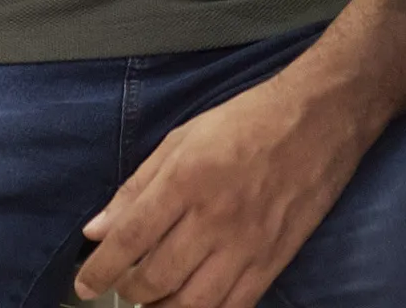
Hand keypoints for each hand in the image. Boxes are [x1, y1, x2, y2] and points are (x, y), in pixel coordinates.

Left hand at [75, 72, 373, 305]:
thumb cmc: (248, 119)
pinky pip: (234, 307)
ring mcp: (247, 244)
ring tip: (153, 297)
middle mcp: (214, 216)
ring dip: (162, 307)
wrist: (322, 117)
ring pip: (191, 303)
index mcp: (187, 178)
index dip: (99, 270)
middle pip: (155, 278)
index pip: (129, 239)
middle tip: (123, 283)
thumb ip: (138, 186)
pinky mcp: (275, 260)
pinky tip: (192, 303)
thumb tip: (96, 229)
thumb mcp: (184, 137)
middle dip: (128, 289)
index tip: (83, 284)